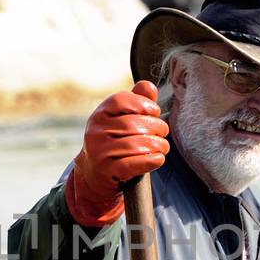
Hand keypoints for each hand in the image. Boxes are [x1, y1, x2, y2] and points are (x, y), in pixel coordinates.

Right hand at [64, 80, 169, 226]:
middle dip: (156, 127)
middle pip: (133, 123)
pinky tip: (159, 158)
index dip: (142, 103)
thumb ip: (137, 102)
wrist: (96, 173)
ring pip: (136, 145)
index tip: (155, 111)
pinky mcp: (107, 171)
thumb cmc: (115, 141)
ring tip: (163, 146)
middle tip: (163, 131)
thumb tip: (148, 86)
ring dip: (157, 145)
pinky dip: (151, 160)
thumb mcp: (122, 119)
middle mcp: (96, 132)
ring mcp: (100, 152)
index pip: (120, 100)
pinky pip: (134, 164)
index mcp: (100, 114)